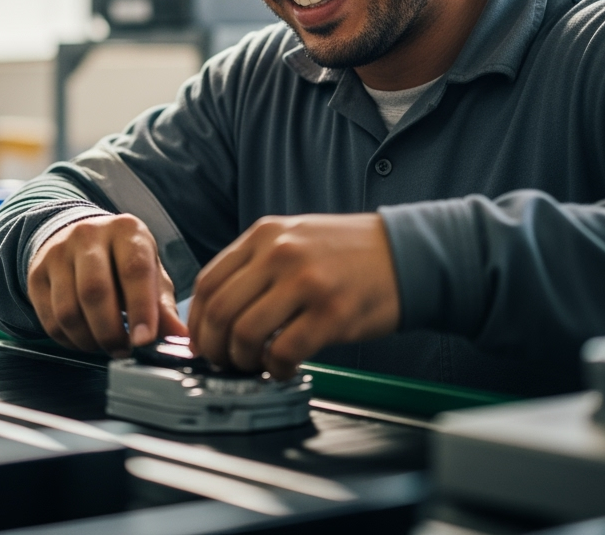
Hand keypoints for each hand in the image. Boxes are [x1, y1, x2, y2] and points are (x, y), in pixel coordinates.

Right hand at [26, 213, 187, 354]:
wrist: (78, 240)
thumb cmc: (122, 260)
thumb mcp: (150, 273)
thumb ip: (163, 305)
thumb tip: (180, 337)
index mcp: (126, 230)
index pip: (134, 270)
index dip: (141, 309)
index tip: (144, 340)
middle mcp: (88, 235)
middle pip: (95, 292)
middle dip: (111, 332)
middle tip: (123, 350)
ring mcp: (58, 252)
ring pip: (68, 310)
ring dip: (89, 340)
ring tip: (105, 345)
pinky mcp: (36, 274)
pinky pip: (49, 320)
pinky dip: (69, 340)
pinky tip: (84, 339)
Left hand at [188, 213, 399, 378]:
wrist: (406, 254)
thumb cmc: (349, 253)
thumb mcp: (295, 237)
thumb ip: (256, 264)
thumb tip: (218, 310)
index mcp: (265, 234)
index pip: (209, 281)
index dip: (197, 321)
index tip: (203, 341)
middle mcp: (281, 253)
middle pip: (219, 311)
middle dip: (215, 347)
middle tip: (224, 362)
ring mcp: (307, 282)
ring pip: (246, 333)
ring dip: (243, 360)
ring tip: (256, 365)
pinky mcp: (332, 313)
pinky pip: (284, 352)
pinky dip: (276, 369)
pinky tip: (285, 367)